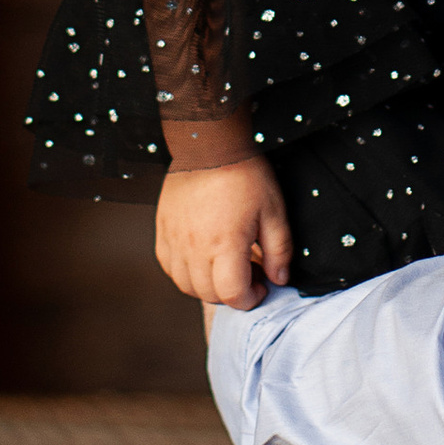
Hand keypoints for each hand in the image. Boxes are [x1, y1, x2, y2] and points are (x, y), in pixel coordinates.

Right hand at [156, 152, 294, 308]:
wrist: (209, 144)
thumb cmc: (245, 175)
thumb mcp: (274, 210)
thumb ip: (280, 250)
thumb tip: (279, 278)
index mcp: (225, 244)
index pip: (232, 295)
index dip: (250, 300)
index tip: (262, 287)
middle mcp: (195, 247)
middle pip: (209, 294)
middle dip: (232, 294)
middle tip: (249, 276)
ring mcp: (175, 239)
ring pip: (186, 285)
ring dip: (208, 287)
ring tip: (225, 269)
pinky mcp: (163, 229)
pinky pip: (169, 266)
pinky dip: (185, 273)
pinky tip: (202, 259)